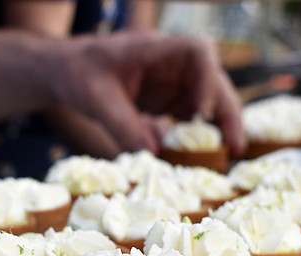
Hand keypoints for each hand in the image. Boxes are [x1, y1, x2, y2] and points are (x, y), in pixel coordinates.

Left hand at [49, 32, 243, 154]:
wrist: (65, 73)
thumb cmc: (78, 75)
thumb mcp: (95, 100)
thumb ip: (123, 126)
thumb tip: (151, 157)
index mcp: (156, 50)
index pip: (197, 52)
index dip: (208, 79)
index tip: (202, 111)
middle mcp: (171, 64)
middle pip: (212, 81)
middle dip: (226, 112)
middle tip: (234, 147)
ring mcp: (172, 83)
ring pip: (207, 102)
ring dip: (217, 128)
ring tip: (225, 157)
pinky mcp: (166, 102)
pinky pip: (190, 119)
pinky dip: (196, 138)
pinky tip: (197, 161)